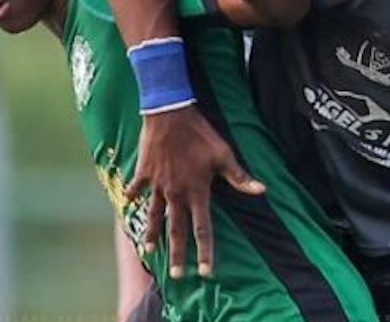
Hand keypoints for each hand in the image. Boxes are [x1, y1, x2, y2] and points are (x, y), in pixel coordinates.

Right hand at [125, 104, 264, 279]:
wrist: (169, 114)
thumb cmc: (199, 133)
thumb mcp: (223, 154)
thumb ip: (239, 177)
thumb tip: (261, 190)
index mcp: (197, 191)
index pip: (203, 229)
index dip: (205, 252)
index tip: (205, 272)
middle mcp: (176, 193)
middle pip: (177, 230)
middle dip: (178, 254)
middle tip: (177, 275)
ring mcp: (158, 184)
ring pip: (155, 215)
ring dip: (153, 234)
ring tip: (149, 252)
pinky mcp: (145, 172)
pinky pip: (137, 188)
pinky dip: (132, 196)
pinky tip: (128, 204)